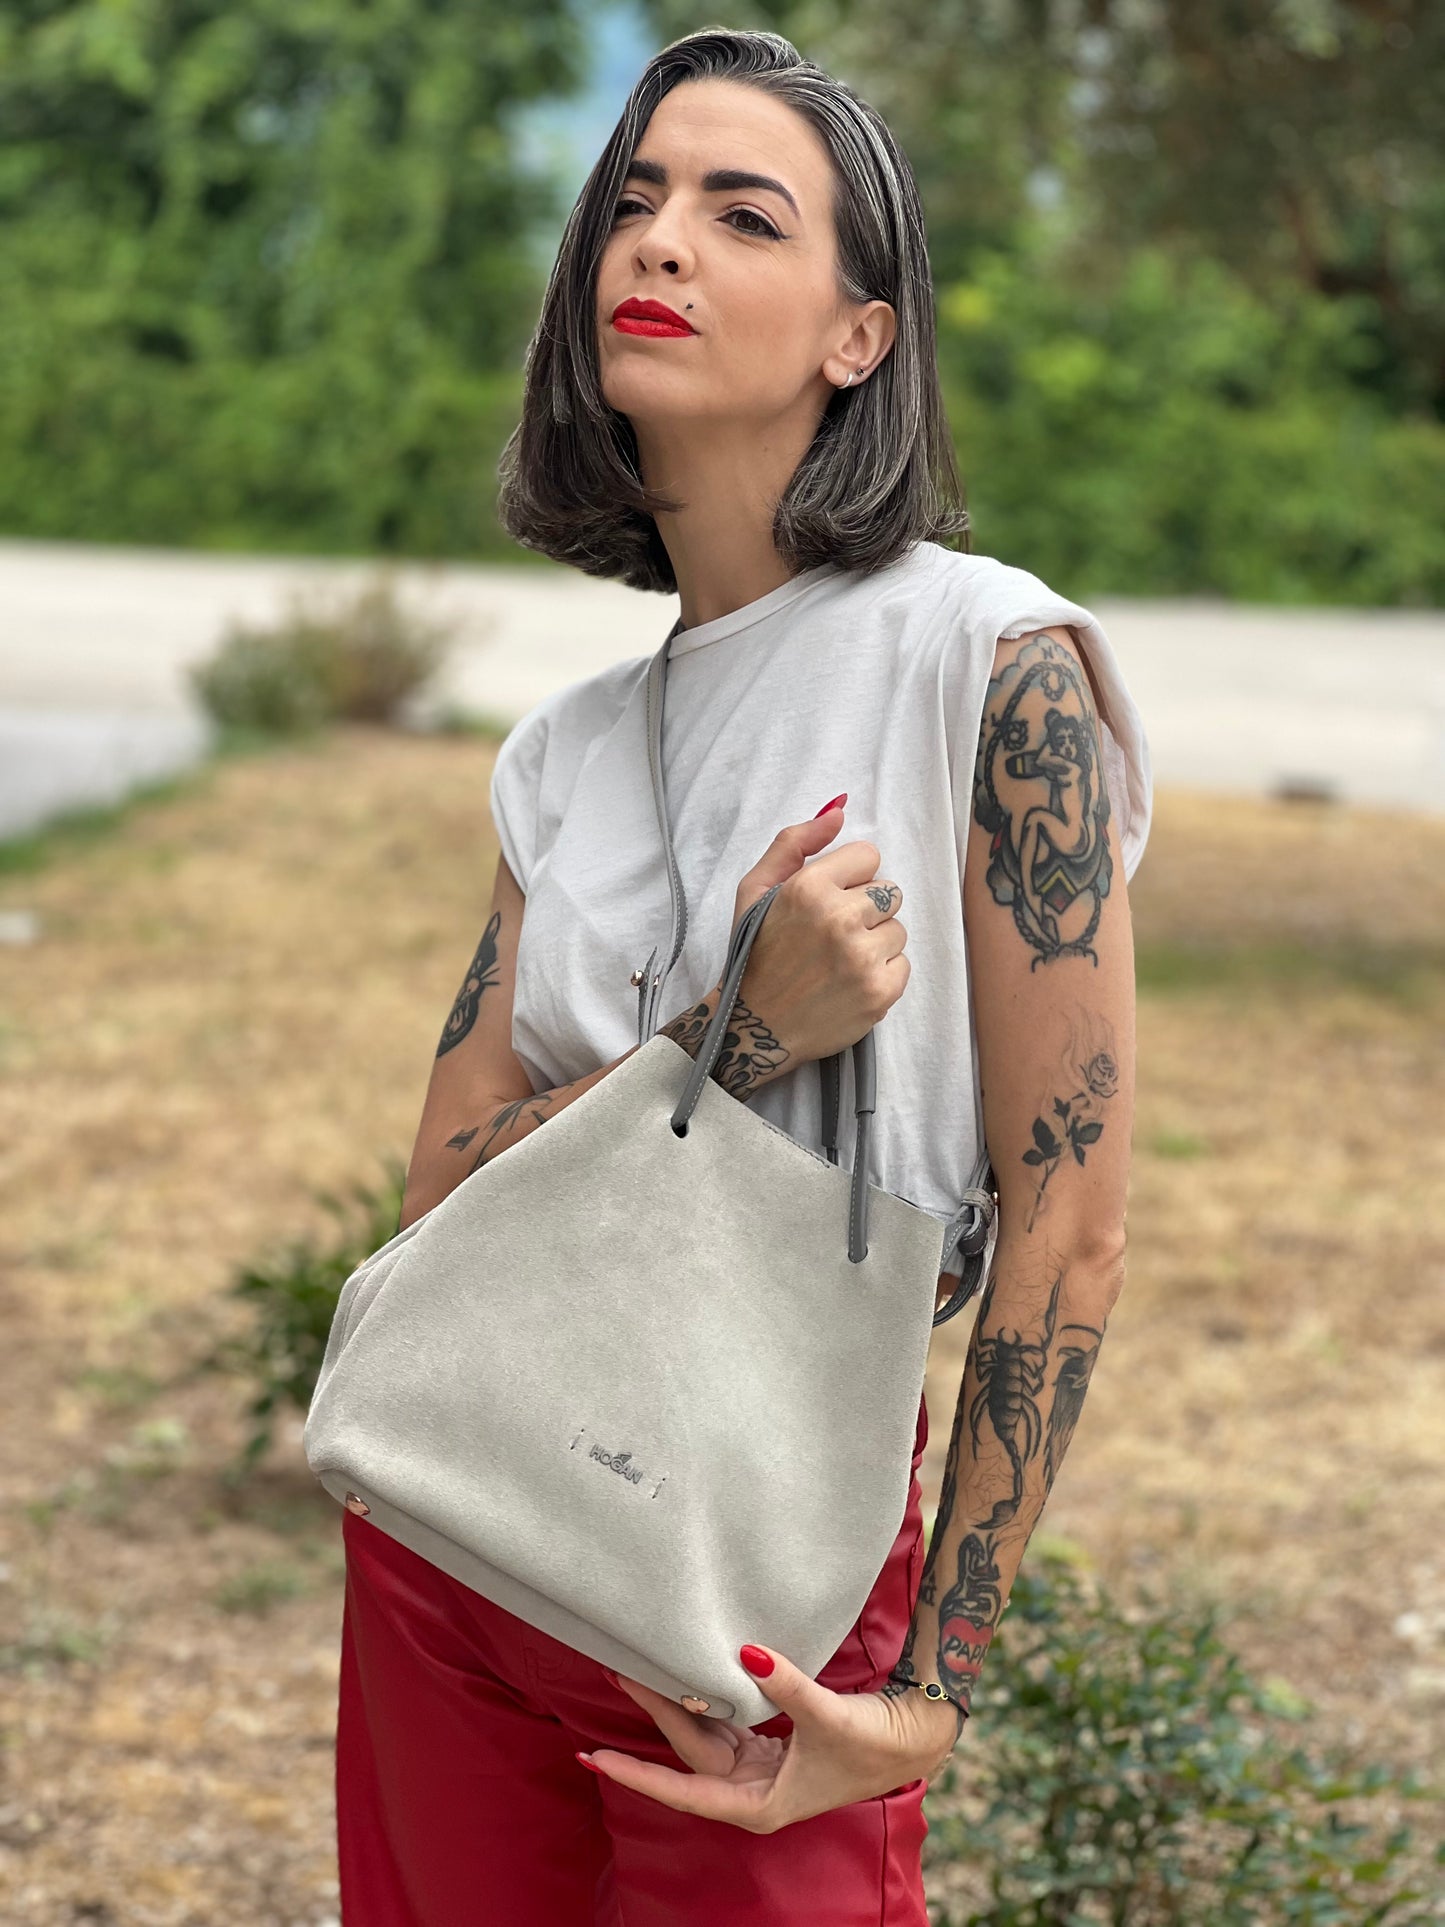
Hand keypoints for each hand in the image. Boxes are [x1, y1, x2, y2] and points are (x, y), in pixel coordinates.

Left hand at [578, 1644, 961, 1833]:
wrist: (913, 1738)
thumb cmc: (873, 1742)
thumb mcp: (828, 1717)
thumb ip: (786, 1685)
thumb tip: (745, 1652)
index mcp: (758, 1804)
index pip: (683, 1789)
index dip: (638, 1773)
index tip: (595, 1759)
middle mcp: (751, 1791)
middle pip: (690, 1752)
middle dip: (654, 1714)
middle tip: (618, 1672)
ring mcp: (758, 1769)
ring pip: (703, 1737)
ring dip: (674, 1706)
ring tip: (637, 1670)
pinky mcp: (769, 1746)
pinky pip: (724, 1724)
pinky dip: (703, 1702)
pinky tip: (683, 1679)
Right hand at [728, 806, 909, 1074]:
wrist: (753, 1028)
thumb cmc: (753, 955)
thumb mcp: (755, 889)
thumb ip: (795, 842)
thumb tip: (840, 809)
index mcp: (809, 888)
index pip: (869, 856)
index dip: (849, 878)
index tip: (829, 900)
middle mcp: (839, 920)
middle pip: (889, 893)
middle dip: (866, 910)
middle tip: (833, 935)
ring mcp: (862, 959)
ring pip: (899, 930)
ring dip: (875, 943)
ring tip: (839, 961)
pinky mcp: (880, 993)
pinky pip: (903, 965)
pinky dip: (881, 974)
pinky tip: (849, 982)